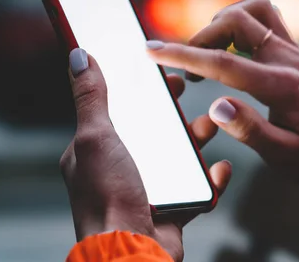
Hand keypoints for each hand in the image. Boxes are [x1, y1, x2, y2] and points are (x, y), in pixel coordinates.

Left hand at [60, 48, 230, 260]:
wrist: (132, 252)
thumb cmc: (107, 197)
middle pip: (151, 128)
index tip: (155, 72)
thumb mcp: (95, 138)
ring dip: (196, 137)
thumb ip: (90, 98)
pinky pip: (196, 187)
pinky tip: (219, 169)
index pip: (116, 109)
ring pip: (178, 155)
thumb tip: (78, 56)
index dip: (136, 88)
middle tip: (182, 89)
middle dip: (170, 109)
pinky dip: (211, 178)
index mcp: (96, 151)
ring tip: (212, 124)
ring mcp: (147, 188)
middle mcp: (120, 168)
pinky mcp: (171, 208)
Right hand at [146, 0, 298, 196]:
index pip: (223, 62)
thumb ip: (251, 130)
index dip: (183, 54)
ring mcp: (294, 50)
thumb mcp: (284, 156)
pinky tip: (233, 45)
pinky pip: (268, 16)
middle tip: (190, 68)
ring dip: (223, 22)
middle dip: (202, 36)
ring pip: (254, 9)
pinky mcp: (295, 49)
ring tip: (210, 52)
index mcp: (281, 87)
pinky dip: (243, 20)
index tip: (151, 49)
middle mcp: (288, 59)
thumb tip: (216, 106)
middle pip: (237, 21)